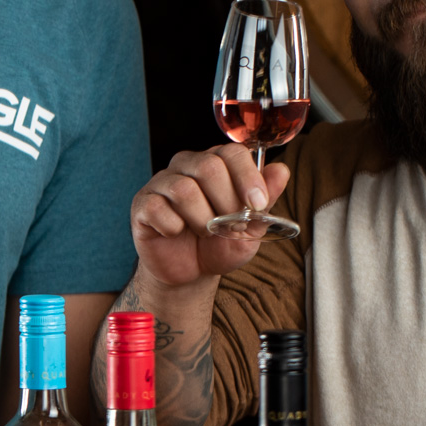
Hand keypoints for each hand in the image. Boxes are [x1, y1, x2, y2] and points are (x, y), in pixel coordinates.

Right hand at [130, 145, 291, 287]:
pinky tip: (177, 232)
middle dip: (225, 203)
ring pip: (184, 189)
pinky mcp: (144, 203)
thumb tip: (281, 171)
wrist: (191, 272)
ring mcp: (163, 182)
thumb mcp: (251, 228)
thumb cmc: (219, 244)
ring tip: (203, 232)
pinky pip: (158, 208)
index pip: (232, 152)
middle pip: (208, 167)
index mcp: (217, 163)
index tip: (257, 205)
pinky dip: (174, 227)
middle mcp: (188, 165)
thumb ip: (267, 200)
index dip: (247, 177)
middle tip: (227, 226)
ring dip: (201, 220)